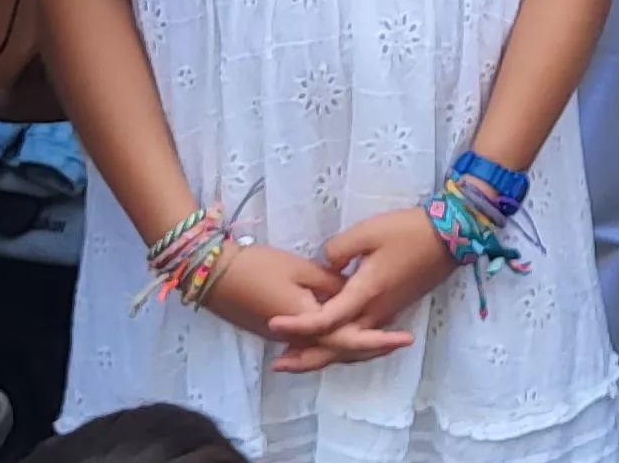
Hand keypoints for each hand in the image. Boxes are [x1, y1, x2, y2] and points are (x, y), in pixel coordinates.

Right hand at [206, 242, 414, 369]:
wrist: (213, 275)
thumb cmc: (257, 266)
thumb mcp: (300, 269)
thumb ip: (330, 284)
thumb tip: (352, 293)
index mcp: (308, 323)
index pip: (351, 339)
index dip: (380, 340)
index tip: (405, 338)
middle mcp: (299, 340)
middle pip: (342, 351)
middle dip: (372, 348)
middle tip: (399, 341)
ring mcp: (286, 340)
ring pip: (327, 350)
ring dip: (353, 347)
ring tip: (381, 338)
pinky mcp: (277, 334)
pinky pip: (313, 344)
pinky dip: (333, 341)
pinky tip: (346, 331)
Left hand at [274, 207, 455, 365]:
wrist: (450, 237)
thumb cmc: (409, 232)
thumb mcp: (368, 232)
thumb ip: (338, 250)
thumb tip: (326, 267)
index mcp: (367, 293)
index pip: (326, 319)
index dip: (298, 324)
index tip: (272, 323)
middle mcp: (376, 313)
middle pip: (338, 346)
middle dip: (307, 358)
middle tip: (278, 364)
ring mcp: (386, 314)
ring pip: (351, 346)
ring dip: (323, 355)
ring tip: (296, 358)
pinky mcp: (391, 310)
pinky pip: (361, 338)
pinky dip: (341, 345)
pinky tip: (328, 340)